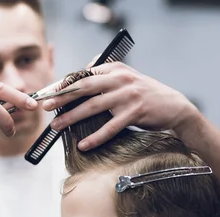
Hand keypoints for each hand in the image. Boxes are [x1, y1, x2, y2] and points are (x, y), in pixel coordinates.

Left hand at [41, 62, 196, 150]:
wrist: (174, 106)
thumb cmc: (144, 94)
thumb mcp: (125, 79)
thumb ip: (104, 76)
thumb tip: (77, 78)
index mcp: (114, 68)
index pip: (83, 75)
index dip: (63, 84)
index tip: (48, 93)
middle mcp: (120, 79)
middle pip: (84, 87)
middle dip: (62, 97)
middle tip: (45, 106)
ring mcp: (128, 95)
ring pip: (93, 107)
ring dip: (72, 117)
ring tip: (57, 126)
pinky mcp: (135, 112)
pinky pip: (110, 127)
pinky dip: (95, 137)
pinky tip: (83, 144)